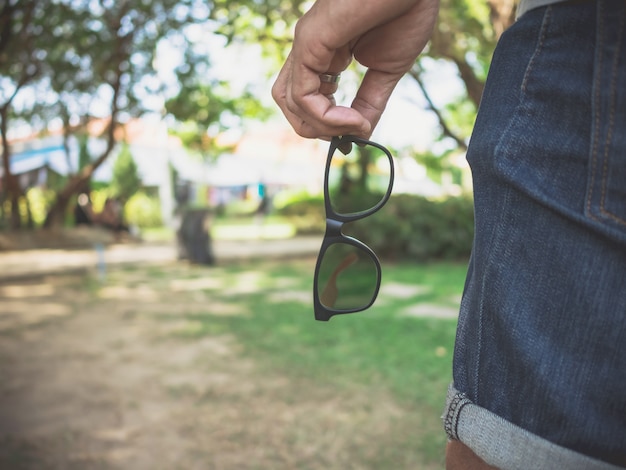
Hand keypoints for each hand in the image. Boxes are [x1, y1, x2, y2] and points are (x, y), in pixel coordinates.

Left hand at [272, 0, 438, 139]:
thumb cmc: (404, 13)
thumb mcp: (387, 70)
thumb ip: (370, 102)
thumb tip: (361, 134)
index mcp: (326, 54)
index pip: (308, 99)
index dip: (329, 123)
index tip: (360, 129)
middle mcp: (310, 49)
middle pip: (290, 103)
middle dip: (317, 128)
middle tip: (350, 133)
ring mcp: (306, 44)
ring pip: (290, 102)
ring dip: (322, 126)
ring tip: (354, 125)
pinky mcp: (308, 42)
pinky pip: (302, 95)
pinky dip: (325, 116)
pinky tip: (352, 118)